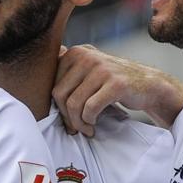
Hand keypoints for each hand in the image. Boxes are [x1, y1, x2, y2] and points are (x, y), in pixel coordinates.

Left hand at [52, 44, 182, 134]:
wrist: (149, 85)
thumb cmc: (112, 84)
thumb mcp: (88, 73)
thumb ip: (66, 75)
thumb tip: (34, 89)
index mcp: (76, 53)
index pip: (53, 86)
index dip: (58, 108)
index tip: (69, 119)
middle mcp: (86, 56)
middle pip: (60, 95)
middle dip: (67, 117)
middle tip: (76, 128)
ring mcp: (101, 68)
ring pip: (74, 104)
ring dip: (78, 123)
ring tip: (86, 129)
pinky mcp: (115, 83)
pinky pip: (90, 108)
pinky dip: (90, 122)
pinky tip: (94, 126)